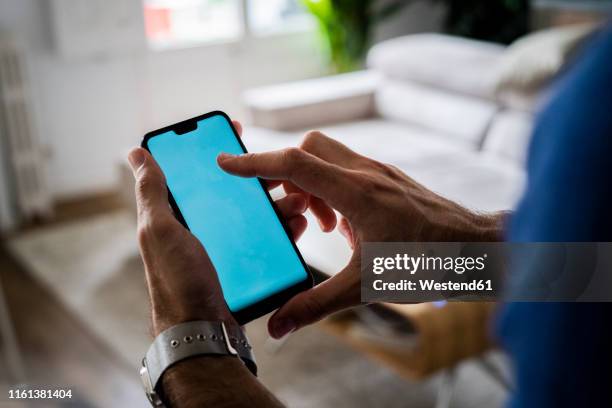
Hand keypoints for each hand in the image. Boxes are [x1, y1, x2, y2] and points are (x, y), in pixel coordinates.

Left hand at [128, 121, 308, 334]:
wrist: (203, 332)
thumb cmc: (177, 281)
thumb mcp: (160, 231)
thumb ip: (152, 192)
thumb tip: (135, 153)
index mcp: (179, 217)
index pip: (198, 173)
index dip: (215, 151)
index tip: (237, 131)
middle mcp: (203, 230)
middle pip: (235, 193)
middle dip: (260, 180)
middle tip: (282, 174)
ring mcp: (226, 248)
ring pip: (257, 216)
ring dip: (279, 204)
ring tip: (297, 200)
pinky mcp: (246, 266)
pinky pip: (268, 240)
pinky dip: (284, 230)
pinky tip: (297, 225)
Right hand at [218, 131, 502, 337]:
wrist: (478, 248)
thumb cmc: (429, 262)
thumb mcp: (366, 286)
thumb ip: (316, 304)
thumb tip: (279, 325)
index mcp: (356, 192)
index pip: (294, 163)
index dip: (254, 162)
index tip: (224, 161)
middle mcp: (366, 172)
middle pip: (308, 148)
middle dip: (284, 171)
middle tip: (281, 206)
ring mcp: (380, 172)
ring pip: (328, 156)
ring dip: (310, 182)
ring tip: (316, 223)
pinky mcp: (389, 179)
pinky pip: (347, 169)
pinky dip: (331, 188)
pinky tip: (341, 225)